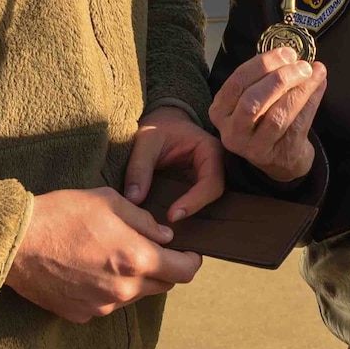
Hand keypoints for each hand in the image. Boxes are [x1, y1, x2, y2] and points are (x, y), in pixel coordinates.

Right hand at [4, 187, 202, 322]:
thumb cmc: (62, 213)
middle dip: (163, 269)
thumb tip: (165, 236)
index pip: (183, 272)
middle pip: (162, 287)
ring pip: (134, 296)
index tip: (189, 254)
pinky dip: (107, 290)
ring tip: (110, 255)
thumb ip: (144, 221)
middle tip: (148, 249)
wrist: (16, 242)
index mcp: (136, 259)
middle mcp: (124, 289)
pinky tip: (88, 269)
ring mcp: (102, 306)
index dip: (191, 262)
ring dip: (134, 280)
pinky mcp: (82, 315)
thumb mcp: (109, 201)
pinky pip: (107, 304)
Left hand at [123, 107, 225, 222]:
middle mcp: (215, 165)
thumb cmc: (157, 126)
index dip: (195, 201)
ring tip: (167, 227)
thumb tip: (134, 200)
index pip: (212, 182)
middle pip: (214, 196)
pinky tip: (167, 220)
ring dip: (192, 215)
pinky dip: (185, 212)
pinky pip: (196, 201)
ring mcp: (207, 176)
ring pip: (208, 202)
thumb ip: (139, 167)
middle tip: (169, 224)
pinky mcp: (196, 184)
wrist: (159, 121)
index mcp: (210, 150)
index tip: (172, 215)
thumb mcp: (146, 140)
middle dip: (195, 211)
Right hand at [208, 47, 325, 181]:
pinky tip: (319, 85)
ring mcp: (255, 148)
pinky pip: (297, 125)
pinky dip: (310, 101)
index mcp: (220, 111)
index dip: (263, 64)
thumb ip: (266, 76)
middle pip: (253, 101)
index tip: (287, 53)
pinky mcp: (279, 155)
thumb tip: (293, 55)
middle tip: (302, 65)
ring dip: (300, 90)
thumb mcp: (255, 98)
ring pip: (278, 116)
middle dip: (280, 78)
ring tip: (314, 72)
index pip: (238, 82)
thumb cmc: (264, 120)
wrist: (280, 158)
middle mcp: (232, 132)